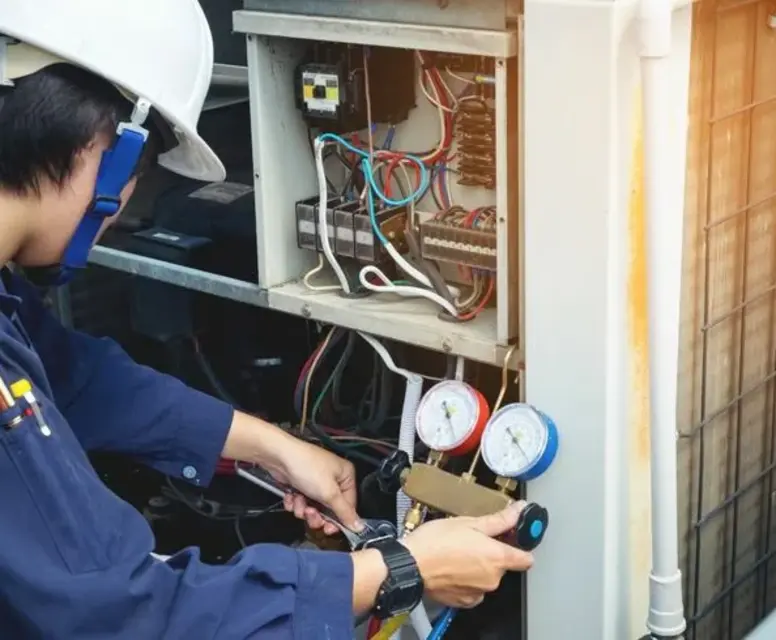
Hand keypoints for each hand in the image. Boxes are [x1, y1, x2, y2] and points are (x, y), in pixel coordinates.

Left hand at [269, 436, 362, 535]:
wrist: (279, 457)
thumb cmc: (306, 466)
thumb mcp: (329, 492)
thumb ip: (344, 512)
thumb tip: (359, 526)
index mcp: (346, 476)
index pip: (348, 506)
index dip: (338, 520)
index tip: (328, 529)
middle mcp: (333, 479)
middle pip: (330, 510)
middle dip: (317, 515)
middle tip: (310, 514)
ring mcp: (317, 482)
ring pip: (314, 508)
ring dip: (304, 509)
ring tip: (299, 501)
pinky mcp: (302, 485)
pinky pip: (302, 503)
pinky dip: (296, 502)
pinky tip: (292, 496)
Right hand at [402, 502, 533, 608]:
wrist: (410, 565)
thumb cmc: (435, 542)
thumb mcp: (469, 522)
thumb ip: (499, 520)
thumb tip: (519, 510)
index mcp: (497, 558)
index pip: (526, 559)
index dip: (521, 546)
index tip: (513, 538)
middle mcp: (492, 579)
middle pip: (503, 565)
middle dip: (492, 553)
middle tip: (473, 539)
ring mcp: (478, 592)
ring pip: (487, 577)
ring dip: (478, 566)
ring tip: (459, 552)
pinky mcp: (464, 601)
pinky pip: (474, 589)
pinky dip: (467, 580)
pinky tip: (453, 567)